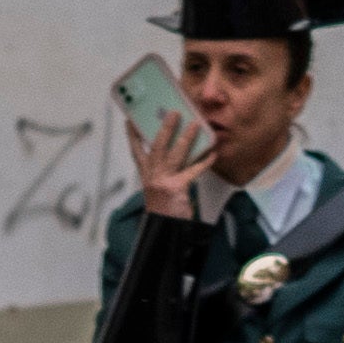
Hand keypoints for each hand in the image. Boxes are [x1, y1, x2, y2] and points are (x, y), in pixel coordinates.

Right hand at [130, 104, 217, 220]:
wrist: (165, 231)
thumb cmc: (164, 209)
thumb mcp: (157, 188)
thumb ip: (163, 171)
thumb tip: (177, 149)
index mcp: (146, 175)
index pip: (136, 151)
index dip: (132, 135)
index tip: (130, 119)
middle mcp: (152, 176)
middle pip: (157, 147)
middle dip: (165, 128)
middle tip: (174, 112)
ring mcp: (164, 182)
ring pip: (175, 155)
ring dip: (187, 138)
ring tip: (196, 124)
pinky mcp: (177, 188)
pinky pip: (193, 171)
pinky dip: (204, 161)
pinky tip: (213, 153)